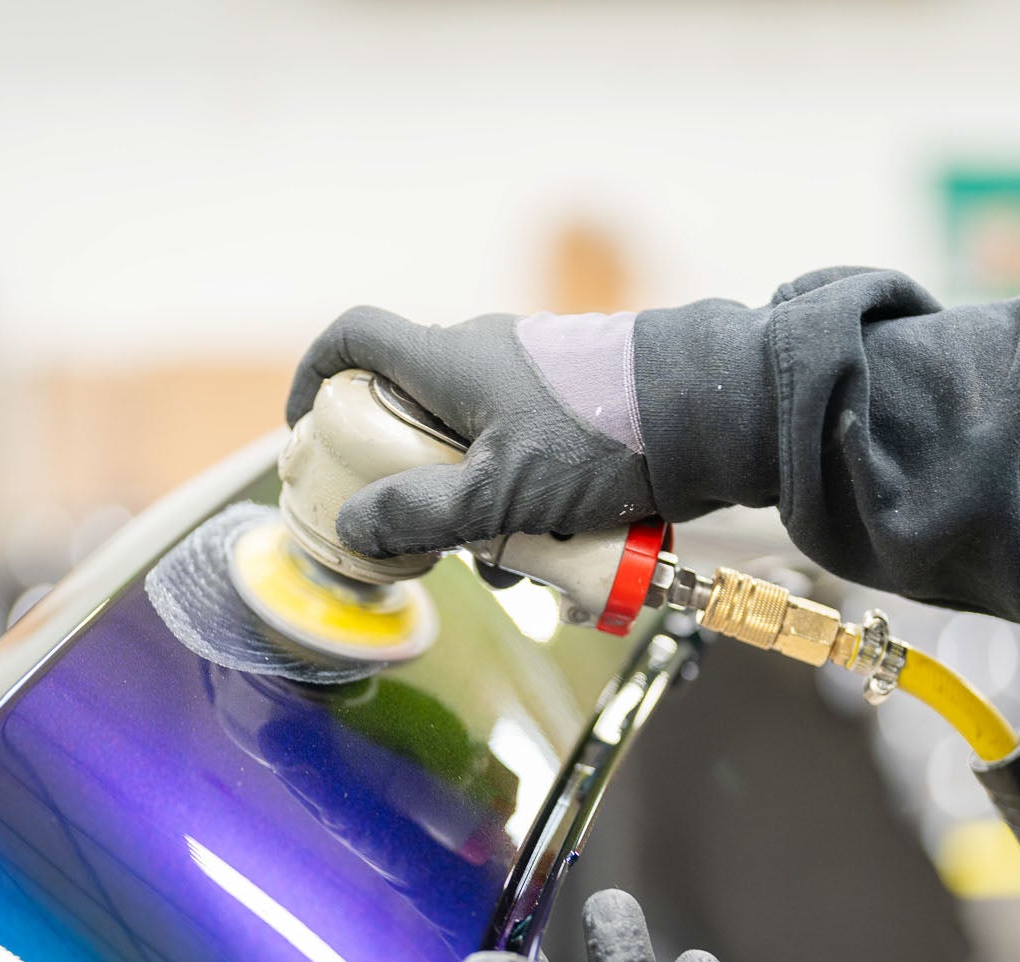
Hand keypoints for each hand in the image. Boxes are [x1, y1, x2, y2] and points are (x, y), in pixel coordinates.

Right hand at [285, 308, 657, 557]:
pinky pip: (527, 461)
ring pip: (476, 452)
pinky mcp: (577, 412)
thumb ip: (421, 514)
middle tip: (428, 541)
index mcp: (450, 359)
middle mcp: (487, 359)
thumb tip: (356, 527)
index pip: (354, 337)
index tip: (308, 429)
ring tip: (516, 565)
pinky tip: (560, 553)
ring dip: (482, 514)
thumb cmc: (603, 438)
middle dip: (416, 488)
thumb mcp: (499, 492)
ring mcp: (534, 384)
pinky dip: (529, 508)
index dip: (316, 377)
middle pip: (416, 417)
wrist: (711, 415)